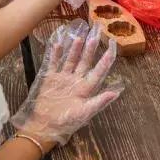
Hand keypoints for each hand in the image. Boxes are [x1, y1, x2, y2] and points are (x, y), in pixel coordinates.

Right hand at [11, 21, 124, 145]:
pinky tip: (58, 43)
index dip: (106, 59)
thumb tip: (116, 92)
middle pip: (85, 61)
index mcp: (86, 88)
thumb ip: (98, 102)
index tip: (113, 45)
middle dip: (91, 48)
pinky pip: (53, 62)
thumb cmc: (66, 122)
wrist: (44, 126)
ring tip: (80, 36)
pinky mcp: (50, 77)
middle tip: (96, 32)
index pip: (99, 71)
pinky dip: (55, 53)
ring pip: (71, 59)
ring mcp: (62, 78)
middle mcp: (76, 80)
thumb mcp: (84, 114)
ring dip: (75, 48)